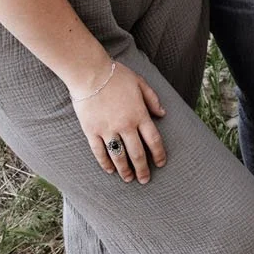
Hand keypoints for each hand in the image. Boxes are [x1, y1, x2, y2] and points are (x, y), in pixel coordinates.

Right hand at [71, 61, 168, 182]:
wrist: (90, 73)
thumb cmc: (117, 76)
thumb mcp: (140, 83)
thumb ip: (152, 99)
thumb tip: (162, 113)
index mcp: (139, 114)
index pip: (153, 140)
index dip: (159, 154)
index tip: (161, 163)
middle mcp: (125, 125)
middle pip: (137, 153)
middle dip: (143, 169)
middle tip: (145, 180)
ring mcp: (108, 129)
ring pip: (119, 156)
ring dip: (125, 170)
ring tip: (128, 179)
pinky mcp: (92, 131)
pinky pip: (99, 152)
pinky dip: (105, 163)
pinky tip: (110, 170)